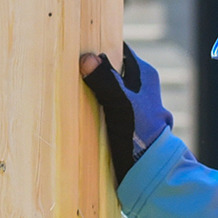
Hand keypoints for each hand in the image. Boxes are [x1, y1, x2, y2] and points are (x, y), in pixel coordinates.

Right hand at [79, 44, 172, 185]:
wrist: (148, 171)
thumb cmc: (139, 135)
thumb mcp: (120, 105)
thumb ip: (105, 81)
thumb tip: (87, 58)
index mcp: (145, 74)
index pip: (119, 49)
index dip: (100, 46)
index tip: (78, 46)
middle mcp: (141, 86)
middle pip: (111, 69)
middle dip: (92, 68)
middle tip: (68, 66)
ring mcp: (133, 104)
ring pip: (107, 88)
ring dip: (91, 89)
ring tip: (70, 87)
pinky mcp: (125, 121)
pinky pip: (105, 105)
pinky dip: (94, 105)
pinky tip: (79, 109)